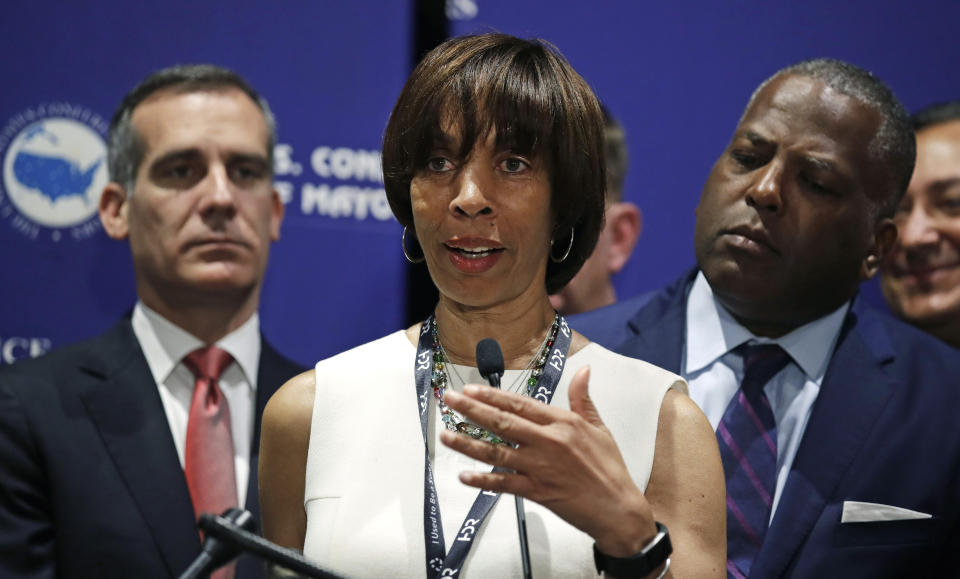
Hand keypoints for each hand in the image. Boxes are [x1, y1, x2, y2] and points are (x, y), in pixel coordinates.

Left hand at [439, 366, 658, 555]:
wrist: (618, 509)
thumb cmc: (609, 468)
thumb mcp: (599, 428)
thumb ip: (583, 399)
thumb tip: (584, 370)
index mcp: (562, 423)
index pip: (520, 403)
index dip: (493, 396)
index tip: (471, 389)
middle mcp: (548, 442)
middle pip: (502, 422)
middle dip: (472, 410)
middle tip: (449, 400)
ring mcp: (540, 467)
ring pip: (497, 452)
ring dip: (468, 444)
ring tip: (445, 435)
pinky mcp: (537, 491)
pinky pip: (504, 484)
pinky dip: (483, 481)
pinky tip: (464, 476)